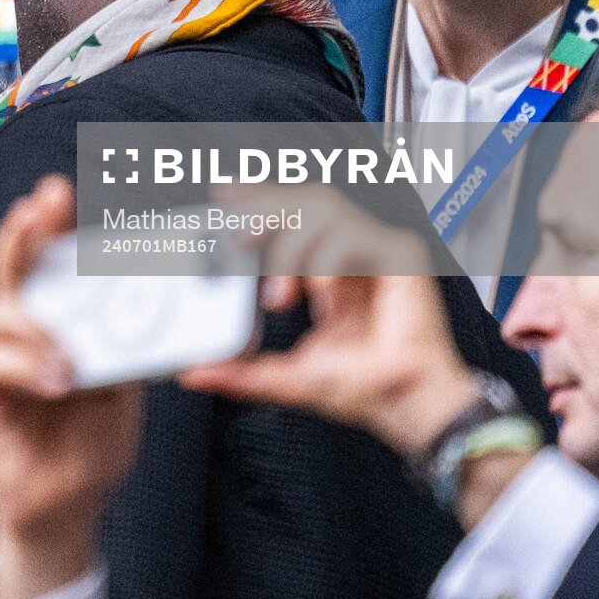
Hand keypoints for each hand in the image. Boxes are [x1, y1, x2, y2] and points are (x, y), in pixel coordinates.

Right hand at [0, 176, 140, 598]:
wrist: (67, 510)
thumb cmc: (90, 445)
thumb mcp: (122, 389)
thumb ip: (124, 350)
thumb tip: (151, 309)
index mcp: (56, 324)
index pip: (47, 264)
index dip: (48, 226)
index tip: (59, 192)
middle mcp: (21, 334)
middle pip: (12, 271)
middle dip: (25, 233)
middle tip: (41, 205)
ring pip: (1, 313)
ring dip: (39, 325)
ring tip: (71, 360)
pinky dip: (29, 366)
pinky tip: (58, 381)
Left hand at [175, 186, 478, 458]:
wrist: (406, 404)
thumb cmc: (363, 387)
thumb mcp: (286, 377)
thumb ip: (240, 372)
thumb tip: (192, 373)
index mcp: (326, 269)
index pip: (291, 211)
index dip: (257, 195)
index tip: (221, 194)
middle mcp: (351, 251)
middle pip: (302, 197)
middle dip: (263, 207)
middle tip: (237, 239)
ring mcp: (375, 248)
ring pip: (321, 207)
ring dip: (289, 248)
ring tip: (278, 296)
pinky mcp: (400, 253)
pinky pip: (350, 235)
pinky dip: (324, 266)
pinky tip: (321, 301)